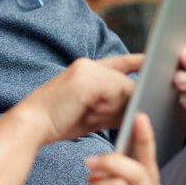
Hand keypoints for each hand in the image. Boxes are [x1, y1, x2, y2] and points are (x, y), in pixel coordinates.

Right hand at [17, 54, 142, 144]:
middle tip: (105, 115)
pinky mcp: (87, 79)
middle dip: (126, 99)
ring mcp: (87, 70)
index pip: (120, 62)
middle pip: (125, 80)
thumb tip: (137, 108)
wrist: (33, 123)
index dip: (138, 61)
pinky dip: (110, 106)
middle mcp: (87, 64)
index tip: (152, 61)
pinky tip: (94, 113)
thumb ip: (113, 107)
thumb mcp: (91, 113)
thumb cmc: (59, 122)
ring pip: (122, 86)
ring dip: (116, 106)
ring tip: (92, 114)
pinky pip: (115, 91)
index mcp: (86, 69)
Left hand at [75, 114, 163, 184]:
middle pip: (136, 170)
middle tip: (89, 162)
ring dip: (98, 184)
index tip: (139, 116)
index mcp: (150, 183)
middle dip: (109, 162)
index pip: (149, 156)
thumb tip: (114, 138)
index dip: (145, 136)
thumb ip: (116, 164)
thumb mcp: (111, 182)